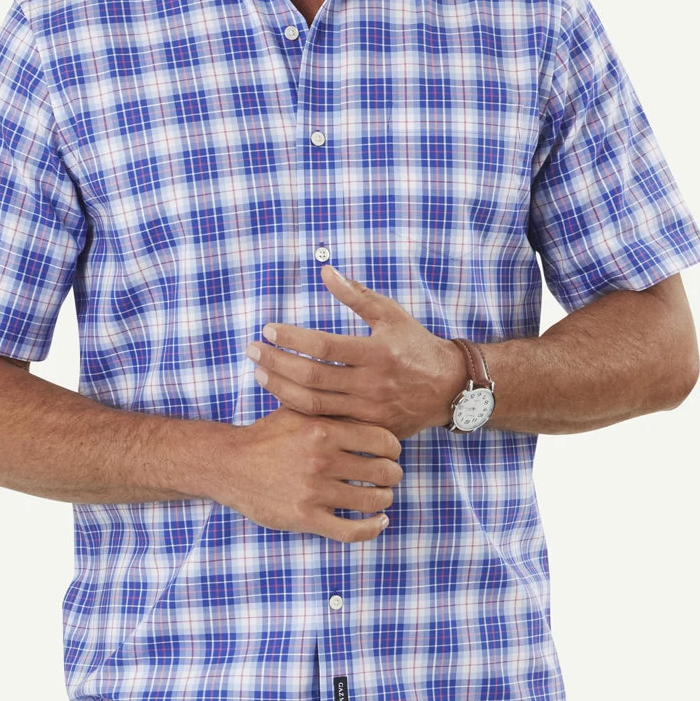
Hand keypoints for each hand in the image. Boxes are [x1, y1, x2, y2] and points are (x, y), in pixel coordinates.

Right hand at [228, 404, 402, 542]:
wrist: (229, 464)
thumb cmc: (266, 436)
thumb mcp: (297, 411)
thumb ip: (330, 409)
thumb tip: (365, 403)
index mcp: (323, 430)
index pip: (381, 439)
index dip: (394, 448)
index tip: (391, 452)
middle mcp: (321, 460)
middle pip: (382, 471)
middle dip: (393, 474)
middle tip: (390, 475)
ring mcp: (314, 491)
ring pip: (371, 500)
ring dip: (384, 499)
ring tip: (382, 496)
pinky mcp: (305, 517)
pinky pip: (351, 530)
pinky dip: (372, 528)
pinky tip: (378, 522)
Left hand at [247, 266, 468, 438]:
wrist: (448, 387)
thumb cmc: (414, 344)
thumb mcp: (390, 314)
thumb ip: (356, 295)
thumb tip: (325, 271)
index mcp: (376, 353)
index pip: (324, 346)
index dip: (292, 339)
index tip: (267, 330)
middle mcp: (372, 384)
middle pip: (312, 378)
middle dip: (276, 363)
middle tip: (251, 350)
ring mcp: (369, 411)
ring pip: (314, 406)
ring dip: (280, 389)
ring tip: (259, 372)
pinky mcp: (368, 429)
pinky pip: (327, 423)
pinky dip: (300, 412)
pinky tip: (281, 396)